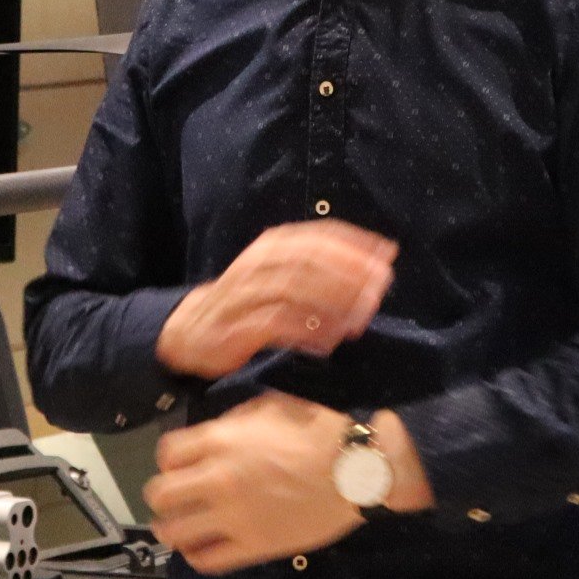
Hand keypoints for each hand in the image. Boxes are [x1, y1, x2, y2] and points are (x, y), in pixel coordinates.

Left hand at [145, 394, 420, 572]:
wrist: (356, 469)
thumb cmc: (318, 430)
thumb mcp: (270, 406)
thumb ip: (234, 421)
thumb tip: (215, 433)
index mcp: (221, 441)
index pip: (167, 453)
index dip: (169, 460)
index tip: (181, 465)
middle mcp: (219, 479)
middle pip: (161, 494)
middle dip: (163, 494)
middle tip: (177, 496)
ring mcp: (234, 516)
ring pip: (174, 532)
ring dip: (172, 527)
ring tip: (181, 525)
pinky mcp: (253, 546)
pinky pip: (207, 560)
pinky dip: (196, 555)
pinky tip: (201, 546)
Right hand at [155, 221, 396, 380]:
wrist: (190, 330)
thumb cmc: (246, 301)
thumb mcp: (279, 274)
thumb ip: (316, 270)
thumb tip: (370, 270)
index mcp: (273, 245)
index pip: (319, 235)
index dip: (355, 242)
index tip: (388, 253)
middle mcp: (260, 262)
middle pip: (311, 259)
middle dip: (350, 271)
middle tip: (382, 285)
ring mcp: (247, 293)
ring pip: (296, 289)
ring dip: (333, 302)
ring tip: (362, 317)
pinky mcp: (239, 326)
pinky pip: (279, 325)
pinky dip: (308, 332)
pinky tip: (330, 343)